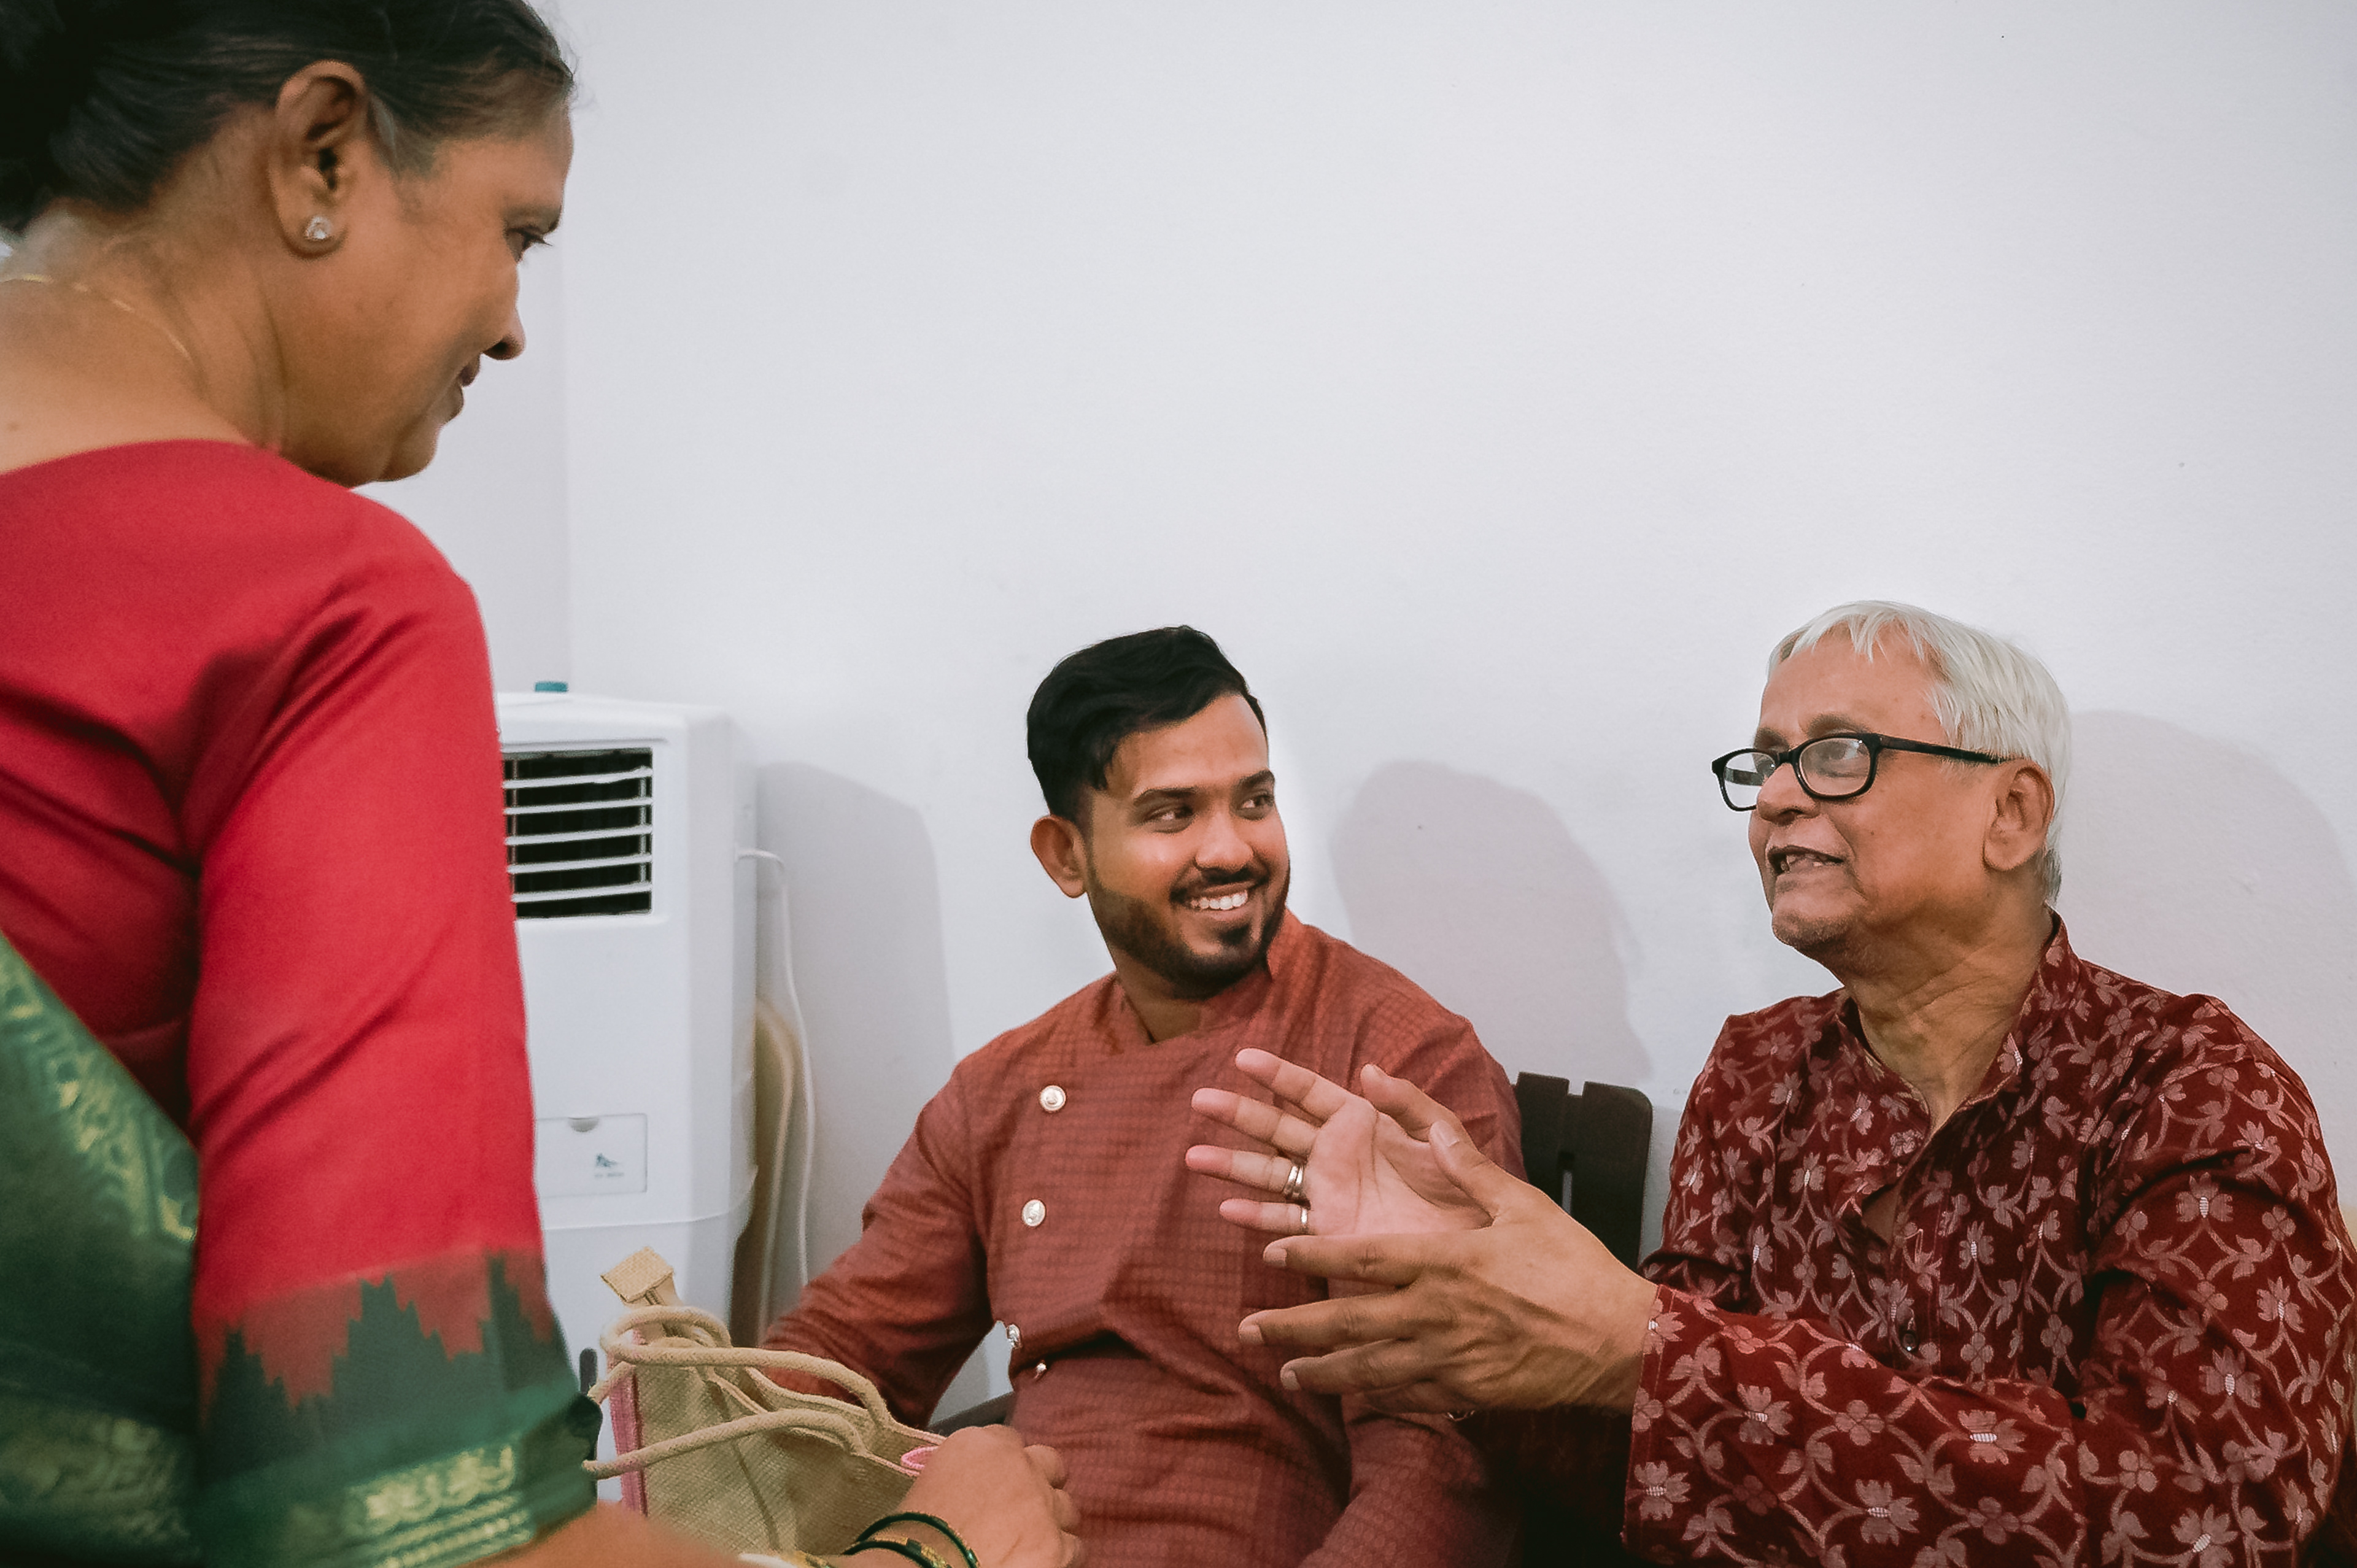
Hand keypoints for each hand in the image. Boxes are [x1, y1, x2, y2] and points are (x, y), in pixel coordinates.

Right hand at [880, 1426, 1083, 1567]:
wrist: (927, 1562)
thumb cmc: (914, 1530)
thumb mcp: (930, 1482)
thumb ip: (963, 1472)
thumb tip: (973, 1486)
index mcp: (980, 1444)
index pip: (1005, 1438)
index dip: (1003, 1463)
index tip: (996, 1480)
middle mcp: (1019, 1465)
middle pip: (1049, 1463)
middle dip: (1042, 1481)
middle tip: (1025, 1505)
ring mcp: (1043, 1504)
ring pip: (1066, 1507)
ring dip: (1051, 1520)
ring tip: (1033, 1539)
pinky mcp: (1058, 1545)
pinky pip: (1074, 1547)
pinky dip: (1060, 1555)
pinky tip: (1042, 1561)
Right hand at [1186, 1048, 1489, 1241]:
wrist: (1470, 1244)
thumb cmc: (1461, 1185)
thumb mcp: (1440, 1134)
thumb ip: (1407, 1103)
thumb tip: (1368, 1069)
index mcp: (1360, 1121)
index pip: (1308, 1091)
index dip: (1276, 1074)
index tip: (1242, 1057)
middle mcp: (1335, 1154)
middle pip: (1276, 1128)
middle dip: (1238, 1114)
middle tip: (1200, 1100)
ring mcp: (1327, 1192)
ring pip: (1270, 1174)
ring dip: (1233, 1166)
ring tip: (1195, 1158)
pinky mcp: (1328, 1231)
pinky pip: (1284, 1221)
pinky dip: (1256, 1217)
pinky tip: (1227, 1209)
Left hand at [1237, 1111, 1657, 1417]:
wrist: (1618, 1338)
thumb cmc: (1571, 1264)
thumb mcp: (1521, 1203)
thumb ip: (1467, 1166)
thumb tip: (1430, 1124)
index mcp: (1443, 1261)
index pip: (1361, 1257)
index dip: (1311, 1255)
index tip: (1270, 1255)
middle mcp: (1434, 1312)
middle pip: (1348, 1321)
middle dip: (1293, 1326)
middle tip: (1249, 1330)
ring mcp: (1448, 1358)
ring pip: (1368, 1367)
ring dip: (1321, 1370)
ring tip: (1285, 1373)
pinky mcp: (1468, 1391)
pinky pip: (1409, 1397)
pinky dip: (1375, 1397)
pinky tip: (1352, 1397)